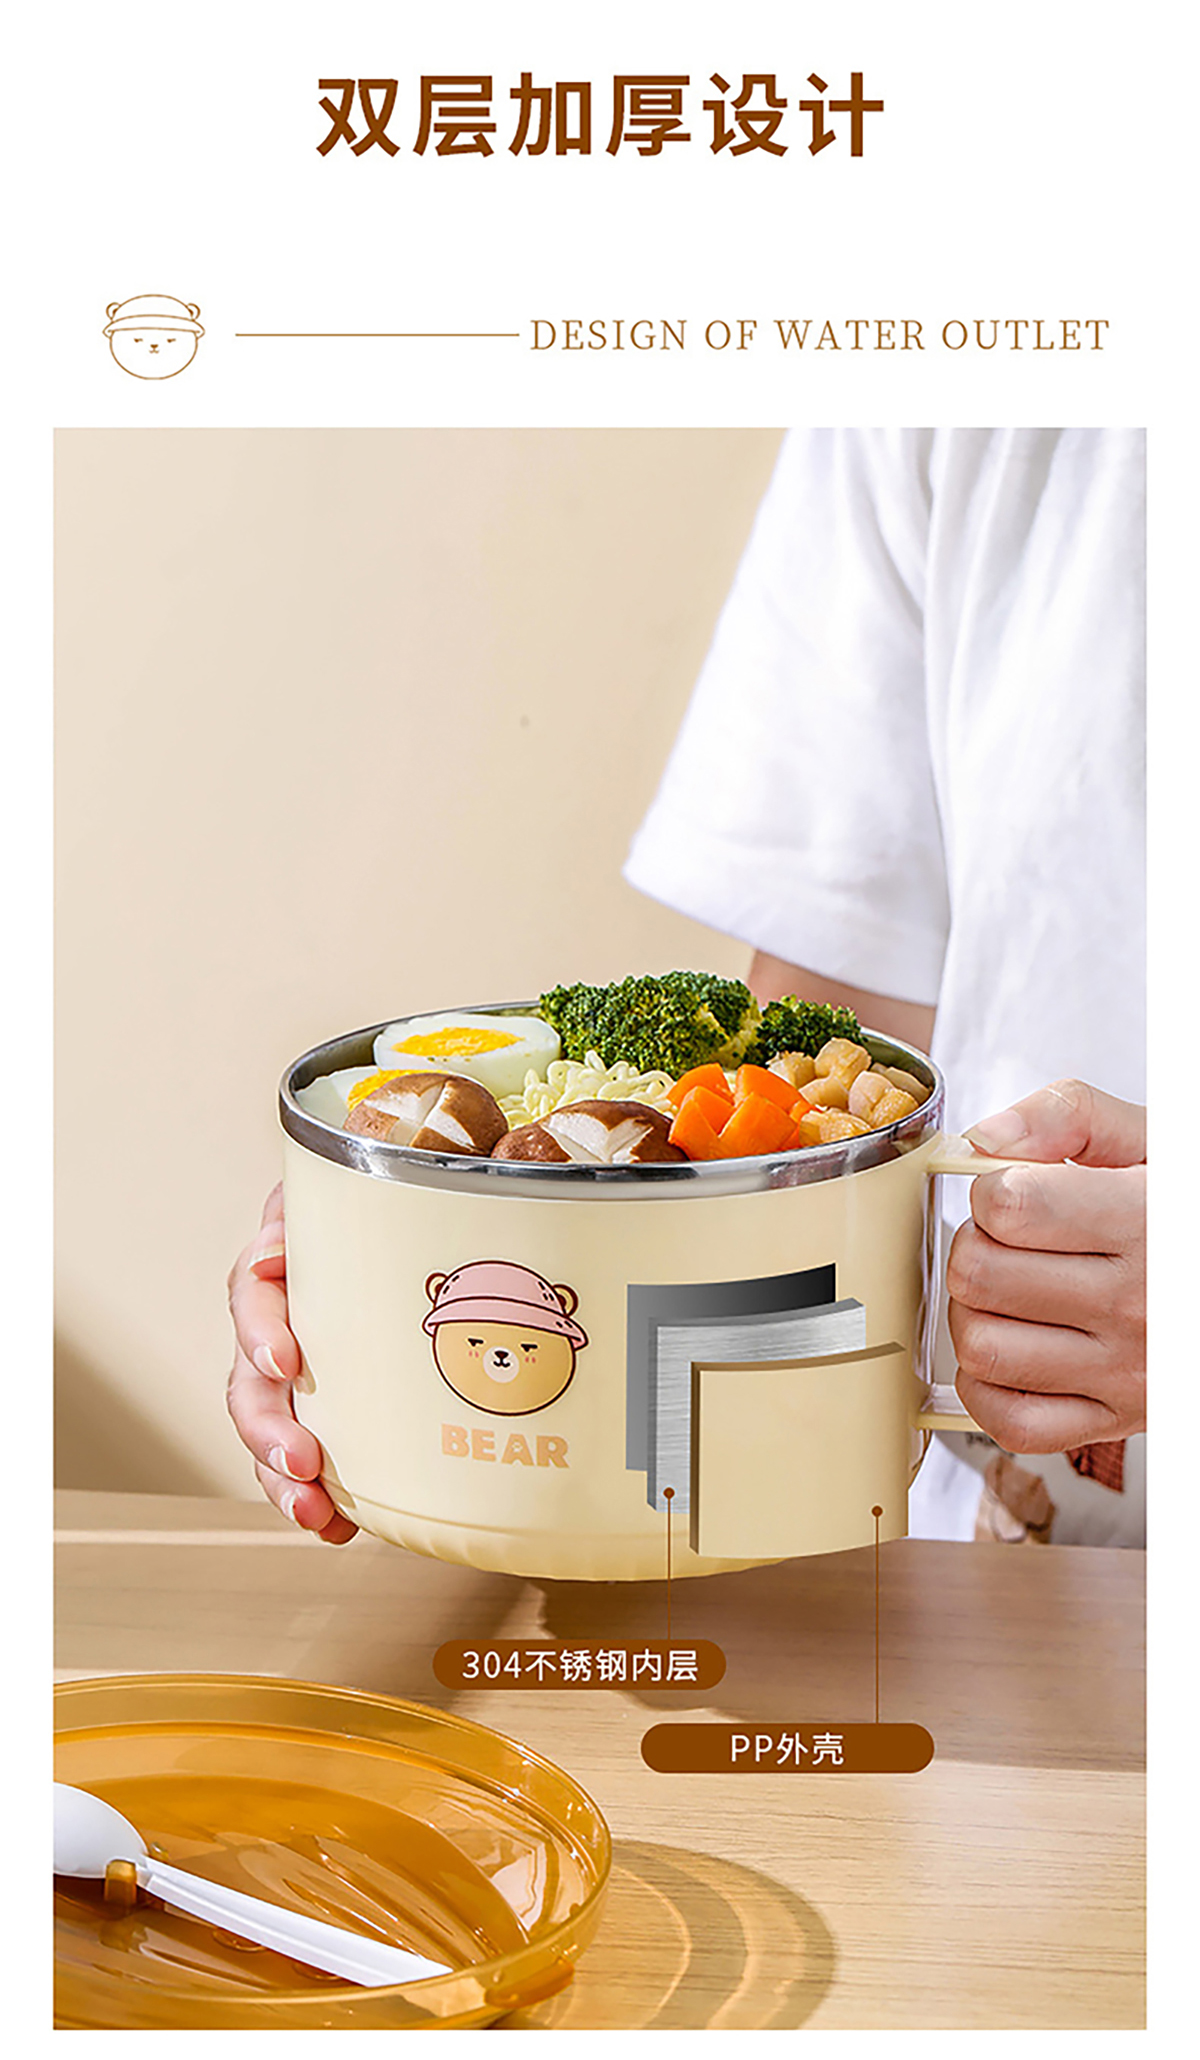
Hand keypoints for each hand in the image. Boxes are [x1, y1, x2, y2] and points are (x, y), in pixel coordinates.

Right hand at [226, 1185, 357, 1541]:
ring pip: (270, 1434)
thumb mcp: (354, 1192)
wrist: (404, 1234)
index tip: (284, 1362)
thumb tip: (271, 1255)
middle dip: (270, 1430)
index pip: (251, 1297)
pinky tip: (340, 1528)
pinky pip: (307, 1466)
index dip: (260, 1332)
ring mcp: (295, 1380)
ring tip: (315, 1514)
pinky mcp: (324, 1416)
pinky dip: (320, 1502)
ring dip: (284, 1480)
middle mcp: (276, 1328)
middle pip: (250, 1385)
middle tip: (301, 1463)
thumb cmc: (379, 1206)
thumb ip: (319, 1205)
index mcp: (280, 1270)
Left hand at [946, 1080, 1145, 1452]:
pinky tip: (1013, 1347)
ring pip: (983, 1348)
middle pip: (980, 1276)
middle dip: (974, 1246)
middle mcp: (1137, 1304)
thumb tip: (986, 1138)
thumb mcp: (1153, 1141)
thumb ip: (1068, 1115)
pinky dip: (987, 1388)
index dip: (993, 1189)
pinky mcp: (1114, 1419)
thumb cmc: (1184, 1212)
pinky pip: (1010, 1422)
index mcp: (1145, 1222)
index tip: (1013, 1191)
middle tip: (1006, 1241)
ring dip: (973, 1314)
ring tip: (1008, 1292)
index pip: (1008, 1206)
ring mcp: (1124, 1371)